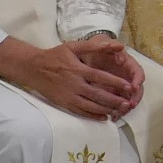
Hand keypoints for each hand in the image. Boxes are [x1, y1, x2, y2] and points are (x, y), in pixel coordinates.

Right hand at [0, 37, 135, 121]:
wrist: (34, 68)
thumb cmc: (56, 55)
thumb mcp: (74, 46)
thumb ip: (95, 45)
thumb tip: (117, 45)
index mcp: (78, 70)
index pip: (100, 78)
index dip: (115, 83)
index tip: (129, 86)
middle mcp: (74, 84)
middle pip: (97, 95)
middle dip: (113, 100)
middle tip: (127, 103)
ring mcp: (68, 96)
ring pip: (90, 106)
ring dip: (105, 109)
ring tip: (119, 111)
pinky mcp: (64, 103)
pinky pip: (80, 112)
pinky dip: (92, 116)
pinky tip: (103, 117)